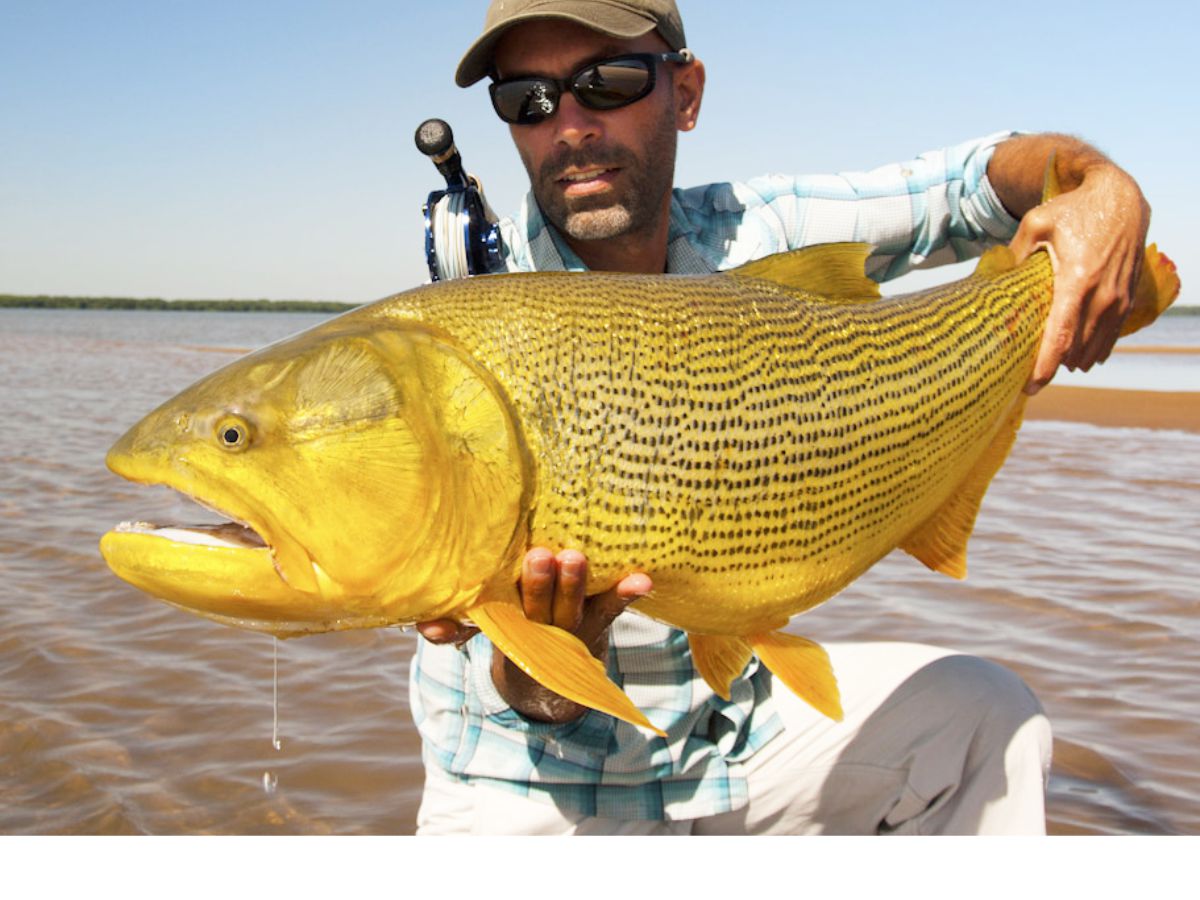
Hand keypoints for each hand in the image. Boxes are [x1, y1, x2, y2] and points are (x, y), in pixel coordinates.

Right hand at [416, 547, 652, 722]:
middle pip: (536, 609)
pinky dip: (626, 594)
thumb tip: (426, 627)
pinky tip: (643, 580)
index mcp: (507, 627)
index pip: (485, 622)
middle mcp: (538, 629)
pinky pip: (611, 609)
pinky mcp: (596, 622)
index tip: (440, 622)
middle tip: (539, 557)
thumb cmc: (513, 630)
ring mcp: (569, 627)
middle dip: (538, 587)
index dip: (459, 626)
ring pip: (571, 609)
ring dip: (574, 585)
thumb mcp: (480, 632)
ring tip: (577, 558)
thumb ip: (451, 629)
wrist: (552, 679)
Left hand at [1009, 163, 1149, 393]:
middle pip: (1076, 349)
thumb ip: (1014, 256)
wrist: (1119, 198)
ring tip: (1048, 369)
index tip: (1030, 387)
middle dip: (1052, 368)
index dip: (1045, 366)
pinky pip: (1111, 337)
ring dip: (1072, 362)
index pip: (1061, 336)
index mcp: (1076, 280)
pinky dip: (1093, 351)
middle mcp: (1102, 295)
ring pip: (1094, 348)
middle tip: (1027, 380)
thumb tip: (992, 283)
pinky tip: (1076, 358)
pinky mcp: (1128, 299)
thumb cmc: (1072, 210)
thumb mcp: (1035, 224)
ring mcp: (1118, 299)